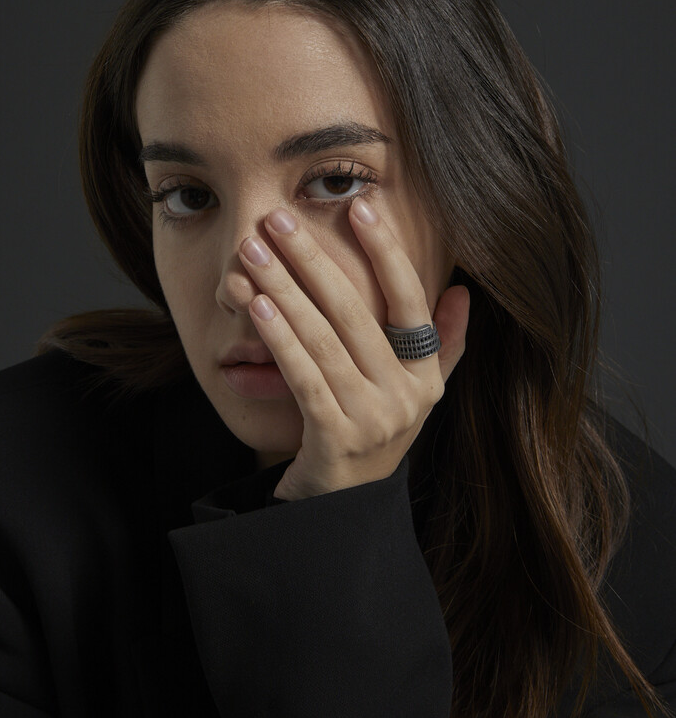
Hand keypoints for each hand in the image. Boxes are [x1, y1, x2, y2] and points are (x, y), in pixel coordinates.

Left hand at [239, 196, 469, 500]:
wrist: (341, 511)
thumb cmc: (370, 433)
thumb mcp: (416, 393)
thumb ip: (442, 344)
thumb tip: (463, 291)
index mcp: (426, 375)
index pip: (410, 301)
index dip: (386, 252)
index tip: (360, 205)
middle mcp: (406, 396)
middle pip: (356, 313)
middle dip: (313, 259)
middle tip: (279, 219)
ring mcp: (373, 420)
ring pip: (324, 339)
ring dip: (285, 289)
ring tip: (254, 252)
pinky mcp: (335, 440)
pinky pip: (305, 378)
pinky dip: (281, 338)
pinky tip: (258, 305)